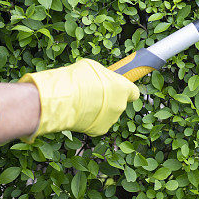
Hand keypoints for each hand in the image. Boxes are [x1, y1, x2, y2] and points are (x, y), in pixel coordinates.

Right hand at [18, 58, 138, 139]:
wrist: (65, 99)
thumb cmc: (79, 79)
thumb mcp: (93, 68)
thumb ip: (103, 76)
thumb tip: (102, 78)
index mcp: (123, 88)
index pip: (134, 92)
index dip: (126, 90)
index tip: (118, 88)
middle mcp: (121, 105)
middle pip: (119, 103)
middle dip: (110, 99)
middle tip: (94, 94)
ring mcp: (111, 119)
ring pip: (108, 114)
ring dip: (101, 110)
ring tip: (84, 103)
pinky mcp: (100, 130)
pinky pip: (98, 123)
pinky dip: (91, 120)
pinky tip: (81, 113)